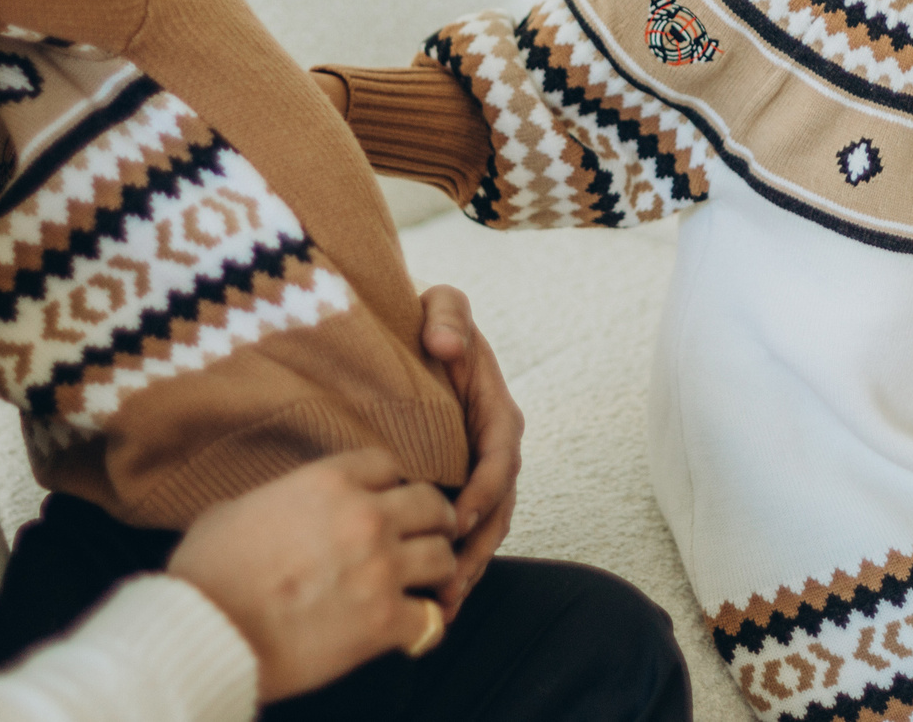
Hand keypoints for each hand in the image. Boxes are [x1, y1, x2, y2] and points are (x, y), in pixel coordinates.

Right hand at [168, 449, 456, 701]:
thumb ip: (271, 500)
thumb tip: (269, 510)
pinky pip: (431, 620)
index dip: (391, 484)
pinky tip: (412, 630)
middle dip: (432, 520)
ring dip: (436, 571)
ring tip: (426, 583)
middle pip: (430, 503)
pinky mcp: (384, 621)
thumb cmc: (207, 572)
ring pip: (443, 557)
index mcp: (329, 481)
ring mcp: (380, 567)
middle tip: (428, 535)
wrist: (207, 629)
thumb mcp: (232, 510)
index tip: (389, 500)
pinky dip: (424, 626)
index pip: (387, 464)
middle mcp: (365, 516)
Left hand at [419, 282, 521, 618]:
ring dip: (465, 570)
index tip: (458, 516)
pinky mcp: (459, 491)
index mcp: (498, 412)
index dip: (485, 490)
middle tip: (448, 584)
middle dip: (475, 550)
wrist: (411, 338)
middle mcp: (495, 450)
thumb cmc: (430, 322)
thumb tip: (444, 342)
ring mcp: (478, 476)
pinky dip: (452, 568)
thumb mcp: (441, 304)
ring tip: (438, 608)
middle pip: (497, 509)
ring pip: (483, 532)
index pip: (501, 458)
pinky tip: (431, 604)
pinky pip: (463, 536)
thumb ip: (448, 314)